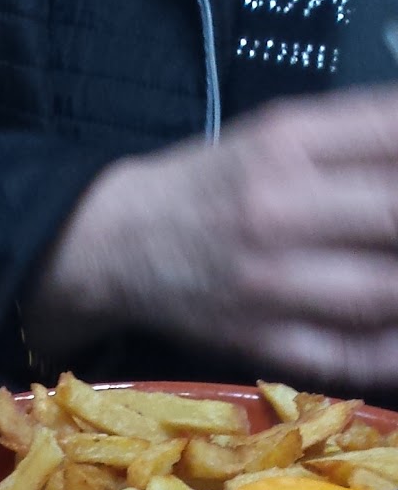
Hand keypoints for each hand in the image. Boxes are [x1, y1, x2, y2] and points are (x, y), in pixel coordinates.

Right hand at [27, 84, 397, 390]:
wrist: (118, 246)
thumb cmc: (209, 187)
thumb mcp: (279, 133)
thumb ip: (359, 136)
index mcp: (289, 146)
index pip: (393, 140)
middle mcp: (278, 213)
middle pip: (396, 215)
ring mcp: (270, 286)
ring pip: (383, 292)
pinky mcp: (261, 341)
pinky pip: (347, 356)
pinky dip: (391, 352)